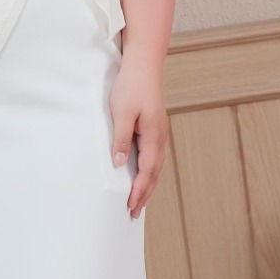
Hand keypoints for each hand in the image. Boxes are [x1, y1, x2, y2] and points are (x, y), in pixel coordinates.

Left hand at [108, 56, 168, 218]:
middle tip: (134, 213)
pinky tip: (142, 175)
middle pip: (154, 173)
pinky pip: (153, 156)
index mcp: (154, 136)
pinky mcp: (154, 128)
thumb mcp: (122, 112)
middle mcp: (160, 138)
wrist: (144, 65)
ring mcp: (159, 133)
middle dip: (145, 194)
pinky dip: (149, 171)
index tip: (131, 206)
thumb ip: (121, 139)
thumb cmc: (131, 86)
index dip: (139, 190)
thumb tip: (119, 164)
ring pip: (155, 166)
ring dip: (148, 184)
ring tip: (139, 200)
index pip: (147, 171)